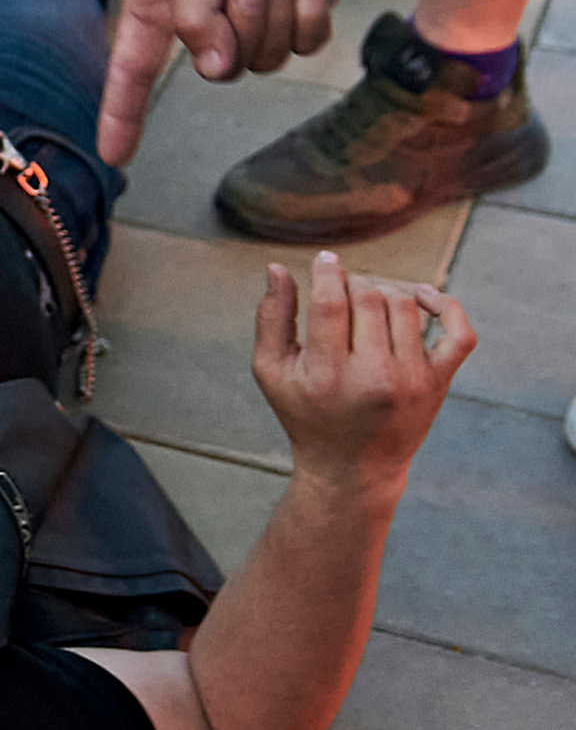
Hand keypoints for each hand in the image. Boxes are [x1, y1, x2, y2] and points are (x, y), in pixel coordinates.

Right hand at [97, 0, 359, 163]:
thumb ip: (194, 16)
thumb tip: (213, 68)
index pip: (132, 67)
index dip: (122, 112)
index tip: (114, 156)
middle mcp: (205, 14)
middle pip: (218, 68)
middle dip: (241, 23)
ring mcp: (254, 15)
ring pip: (266, 60)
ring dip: (277, 11)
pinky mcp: (299, 11)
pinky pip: (305, 45)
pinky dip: (310, 10)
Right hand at [249, 250, 475, 507]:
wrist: (354, 469)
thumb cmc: (306, 413)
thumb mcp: (272, 371)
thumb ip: (271, 318)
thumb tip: (276, 267)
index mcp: (326, 376)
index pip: (332, 303)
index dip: (328, 272)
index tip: (325, 260)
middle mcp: (374, 379)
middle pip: (368, 298)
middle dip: (352, 283)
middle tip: (341, 291)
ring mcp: (412, 381)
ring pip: (405, 304)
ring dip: (384, 292)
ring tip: (367, 302)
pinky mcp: (438, 384)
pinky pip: (458, 332)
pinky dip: (445, 305)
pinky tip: (422, 296)